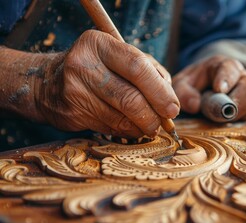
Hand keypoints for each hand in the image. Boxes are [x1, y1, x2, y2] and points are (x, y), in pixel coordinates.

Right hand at [36, 30, 179, 137]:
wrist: (48, 82)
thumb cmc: (97, 67)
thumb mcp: (121, 57)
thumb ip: (150, 72)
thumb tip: (171, 101)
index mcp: (99, 43)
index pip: (137, 67)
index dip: (160, 91)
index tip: (173, 108)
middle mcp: (83, 65)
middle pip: (130, 97)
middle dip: (154, 115)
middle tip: (164, 123)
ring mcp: (74, 91)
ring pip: (121, 117)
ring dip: (142, 127)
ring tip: (151, 127)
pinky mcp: (72, 114)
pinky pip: (110, 127)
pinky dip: (127, 131)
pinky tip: (132, 128)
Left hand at [173, 55, 245, 120]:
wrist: (202, 92)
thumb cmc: (193, 85)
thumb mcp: (182, 84)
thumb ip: (184, 92)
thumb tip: (195, 106)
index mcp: (224, 66)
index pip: (230, 68)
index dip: (226, 78)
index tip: (218, 89)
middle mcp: (242, 78)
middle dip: (238, 100)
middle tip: (222, 111)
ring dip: (237, 113)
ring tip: (220, 118)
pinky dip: (237, 121)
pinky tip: (224, 122)